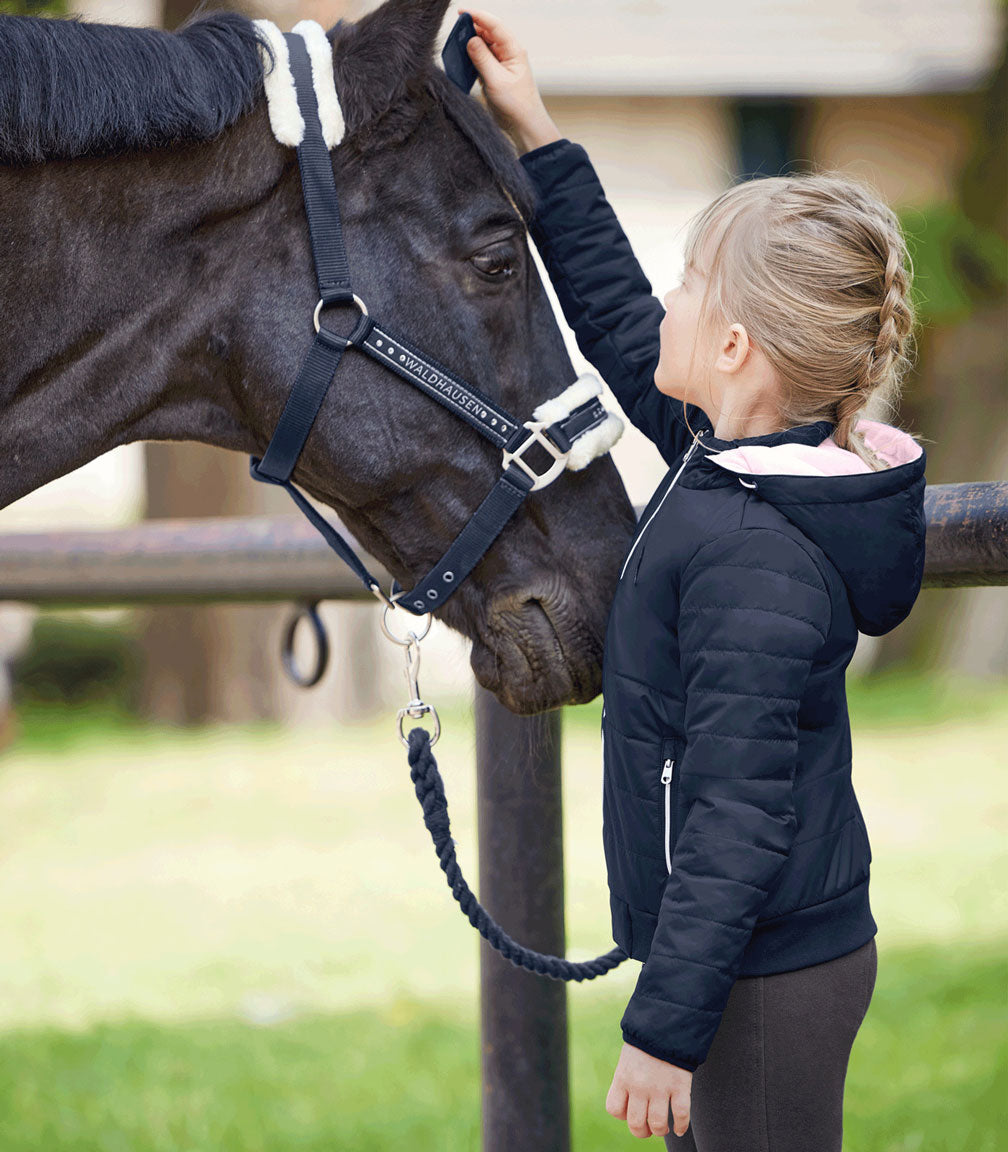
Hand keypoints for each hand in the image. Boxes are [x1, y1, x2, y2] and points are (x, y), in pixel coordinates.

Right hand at [455, 7, 561, 151]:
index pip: (495, 26)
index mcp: (513, 50)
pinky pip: (481, 59)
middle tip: (455, 31)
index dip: (478, 16)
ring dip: (471, 44)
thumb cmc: (517, 105)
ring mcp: (501, 64)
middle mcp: (508, 53)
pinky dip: (471, 57)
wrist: (524, 125)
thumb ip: (482, 59)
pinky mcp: (495, 74)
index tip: (462, 12)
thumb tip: (471, 39)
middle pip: (488, 33)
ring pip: (483, 46)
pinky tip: (463, 60)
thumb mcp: (496, 80)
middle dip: (472, 29)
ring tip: (457, 45)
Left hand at [606, 1041, 692, 1138]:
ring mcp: (660, 1087)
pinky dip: (682, 1126)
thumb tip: (631, 1105)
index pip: (614, 1109)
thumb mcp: (629, 1058)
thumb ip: (628, 1079)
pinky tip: (680, 1128)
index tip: (631, 1111)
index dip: (623, 1115)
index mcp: (623, 1076)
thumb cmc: (648, 1041)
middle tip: (649, 1128)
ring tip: (664, 1128)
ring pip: (658, 1124)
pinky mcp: (680, 1085)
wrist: (667, 1021)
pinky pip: (681, 1115)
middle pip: (636, 1123)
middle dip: (642, 1131)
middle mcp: (639, 1085)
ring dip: (661, 1131)